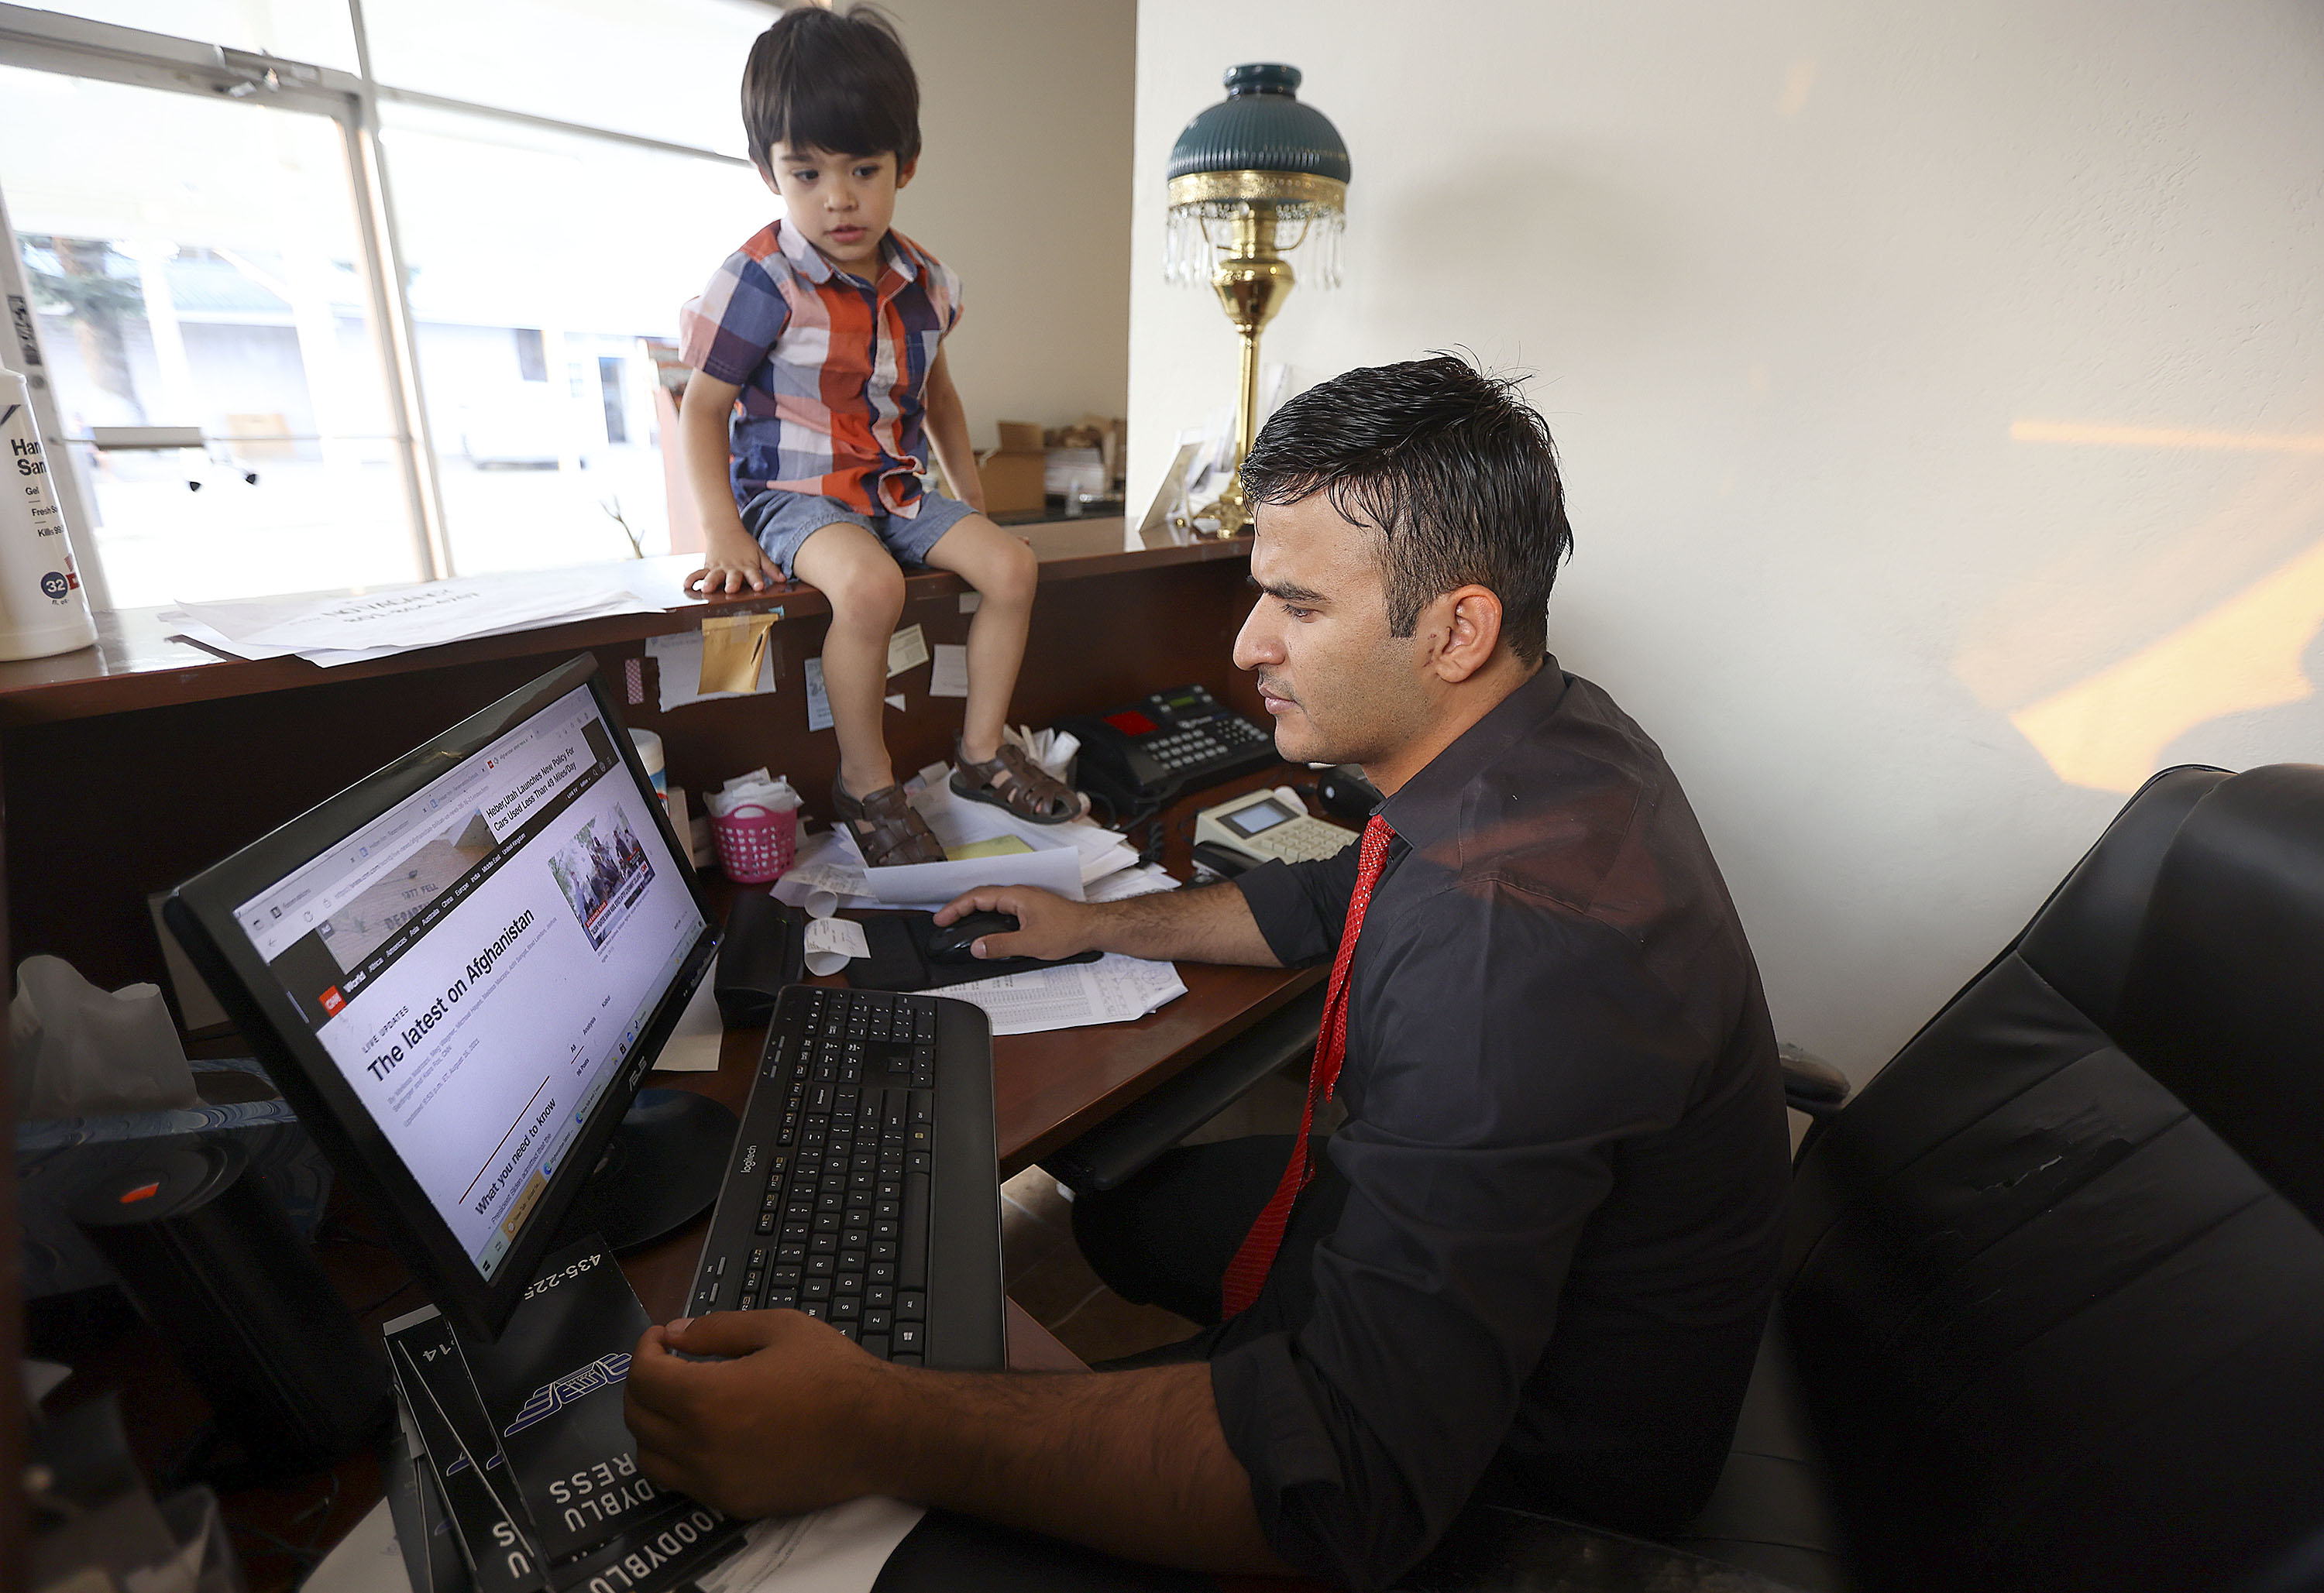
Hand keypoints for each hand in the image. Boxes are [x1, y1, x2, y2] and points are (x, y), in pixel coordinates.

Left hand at [624, 1310, 899, 1519]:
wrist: (877, 1432)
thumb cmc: (833, 1373)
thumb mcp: (778, 1328)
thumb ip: (718, 1329)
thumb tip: (676, 1334)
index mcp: (708, 1397)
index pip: (643, 1377)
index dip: (645, 1349)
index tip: (663, 1337)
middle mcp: (701, 1447)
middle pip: (637, 1417)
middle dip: (643, 1383)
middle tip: (667, 1363)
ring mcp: (714, 1482)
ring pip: (650, 1458)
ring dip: (652, 1424)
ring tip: (679, 1401)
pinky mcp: (732, 1502)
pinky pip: (681, 1482)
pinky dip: (677, 1456)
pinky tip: (704, 1432)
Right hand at [685, 529, 779, 595]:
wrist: (725, 528)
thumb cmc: (744, 544)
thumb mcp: (759, 554)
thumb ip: (770, 568)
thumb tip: (783, 579)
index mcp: (747, 565)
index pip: (754, 574)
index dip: (756, 580)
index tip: (759, 587)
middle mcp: (733, 568)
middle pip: (733, 576)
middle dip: (732, 583)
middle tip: (731, 589)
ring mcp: (719, 567)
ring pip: (714, 576)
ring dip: (711, 582)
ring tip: (707, 589)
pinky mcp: (708, 566)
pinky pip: (698, 573)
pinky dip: (692, 579)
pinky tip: (686, 585)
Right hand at [932, 884, 1095, 960]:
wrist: (1092, 928)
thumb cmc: (1069, 930)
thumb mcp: (1031, 943)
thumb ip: (1002, 945)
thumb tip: (977, 947)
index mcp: (1015, 896)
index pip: (977, 897)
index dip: (956, 907)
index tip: (941, 918)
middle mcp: (1019, 894)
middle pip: (981, 896)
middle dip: (960, 907)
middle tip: (944, 921)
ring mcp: (1025, 901)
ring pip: (991, 902)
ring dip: (973, 910)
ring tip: (958, 923)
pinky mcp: (1031, 909)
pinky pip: (1002, 908)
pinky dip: (987, 915)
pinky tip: (985, 927)